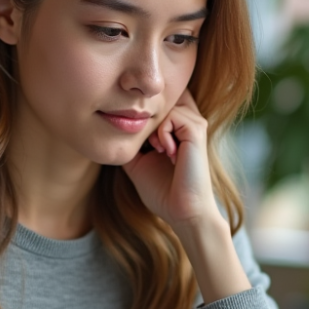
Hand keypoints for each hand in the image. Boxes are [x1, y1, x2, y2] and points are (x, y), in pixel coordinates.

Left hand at [122, 89, 220, 231]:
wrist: (182, 211)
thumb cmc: (162, 191)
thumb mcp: (138, 162)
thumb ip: (131, 143)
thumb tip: (112, 129)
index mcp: (178, 126)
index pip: (159, 98)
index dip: (144, 108)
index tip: (142, 138)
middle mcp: (189, 119)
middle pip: (160, 96)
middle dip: (147, 115)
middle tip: (149, 145)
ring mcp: (195, 123)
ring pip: (164, 105)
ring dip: (153, 128)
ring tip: (159, 150)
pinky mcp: (196, 130)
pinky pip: (172, 116)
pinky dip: (162, 135)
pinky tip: (168, 153)